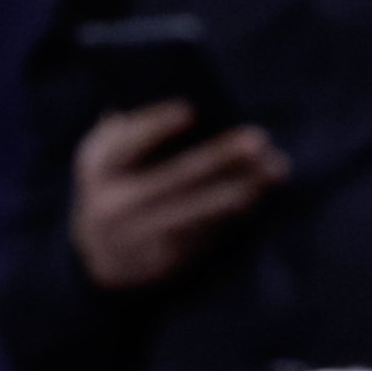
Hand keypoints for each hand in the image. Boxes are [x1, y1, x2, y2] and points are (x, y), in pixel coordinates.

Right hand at [71, 101, 288, 288]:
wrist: (101, 256)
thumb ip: (135, 130)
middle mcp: (113, 202)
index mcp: (98, 164)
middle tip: (258, 139)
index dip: (156, 125)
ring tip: (273, 170)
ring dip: (240, 187)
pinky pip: (206, 234)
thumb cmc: (118, 183)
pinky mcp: (166, 261)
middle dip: (219, 156)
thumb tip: (196, 111)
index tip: (190, 109)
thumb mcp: (111, 156)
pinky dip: (235, 213)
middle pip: (174, 177)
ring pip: (198, 210)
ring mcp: (140, 235)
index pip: (126, 142)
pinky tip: (259, 195)